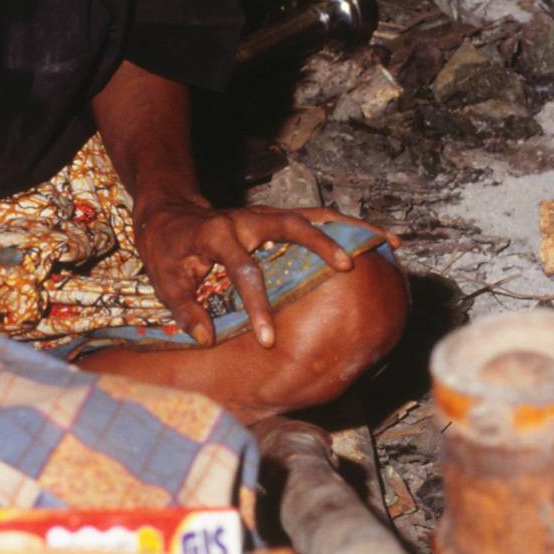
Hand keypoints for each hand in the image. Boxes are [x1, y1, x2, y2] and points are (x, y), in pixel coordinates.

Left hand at [133, 202, 393, 349]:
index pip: (244, 268)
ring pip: (316, 215)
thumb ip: (186, 309)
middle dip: (320, 243)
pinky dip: (349, 227)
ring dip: (350, 228)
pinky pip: (319, 218)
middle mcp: (249, 219)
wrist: (169, 214)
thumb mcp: (165, 282)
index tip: (269, 339)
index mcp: (218, 235)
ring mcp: (268, 214)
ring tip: (388, 243)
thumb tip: (208, 338)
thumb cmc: (167, 252)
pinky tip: (380, 240)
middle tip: (347, 266)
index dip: (257, 305)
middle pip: (293, 224)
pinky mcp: (281, 217)